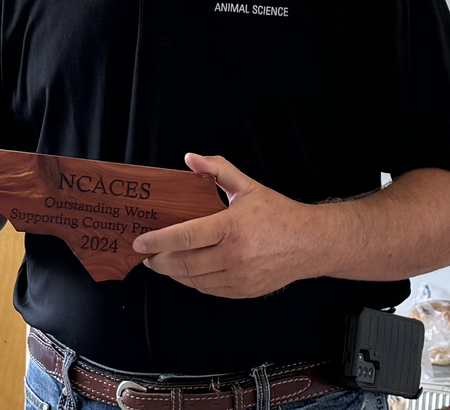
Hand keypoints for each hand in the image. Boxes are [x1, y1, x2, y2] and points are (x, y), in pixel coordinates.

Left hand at [132, 154, 327, 297]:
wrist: (310, 243)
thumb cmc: (278, 213)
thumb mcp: (247, 186)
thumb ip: (217, 169)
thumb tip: (190, 158)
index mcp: (231, 227)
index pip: (185, 236)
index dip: (158, 240)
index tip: (140, 241)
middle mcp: (233, 256)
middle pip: (184, 263)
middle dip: (159, 260)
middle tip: (146, 254)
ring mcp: (239, 277)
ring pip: (194, 280)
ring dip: (173, 273)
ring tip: (161, 262)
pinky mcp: (243, 291)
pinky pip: (208, 289)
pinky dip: (192, 281)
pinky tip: (186, 271)